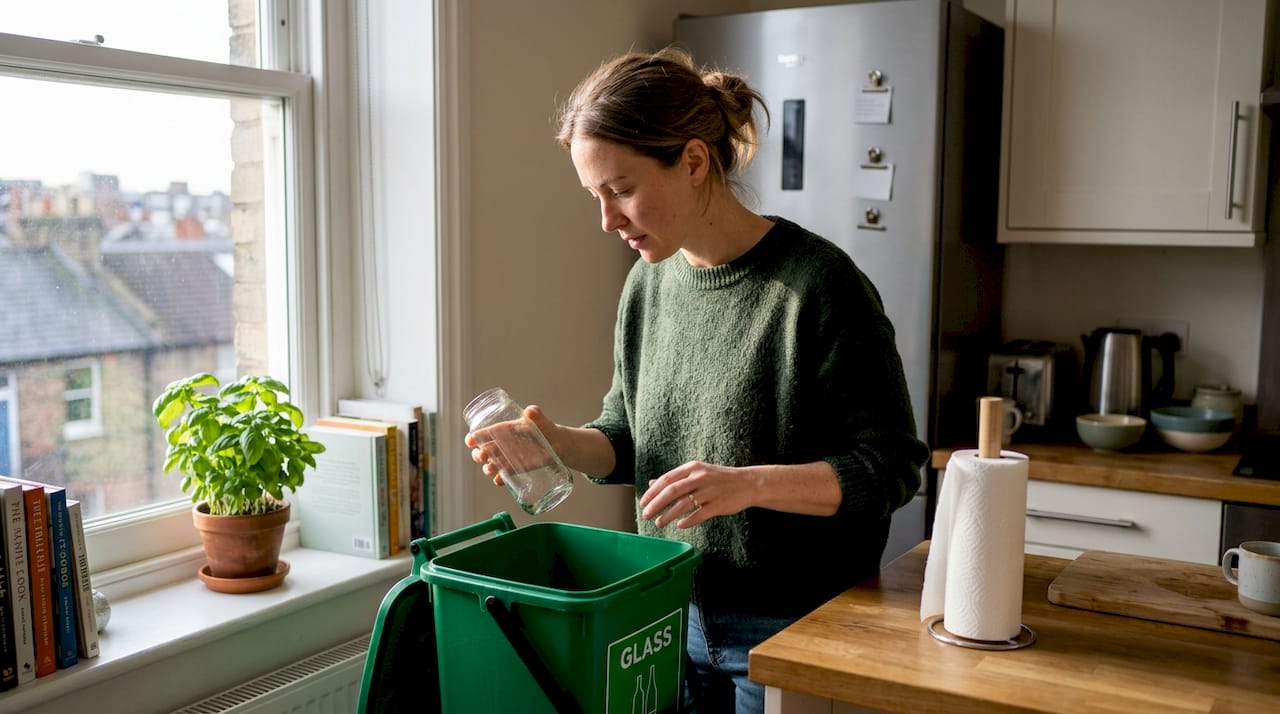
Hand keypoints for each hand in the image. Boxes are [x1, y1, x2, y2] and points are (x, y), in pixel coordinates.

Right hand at [465, 405, 559, 486]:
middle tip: (483, 456)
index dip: (475, 437)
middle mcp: (503, 445)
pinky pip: (504, 475)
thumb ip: (537, 415)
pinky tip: (499, 480)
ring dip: (488, 468)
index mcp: (504, 430)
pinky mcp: (516, 469)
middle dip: (479, 455)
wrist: (559, 445)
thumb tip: (531, 411)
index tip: (470, 441)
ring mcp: (508, 458)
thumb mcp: (541, 421)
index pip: (485, 433)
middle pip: (483, 451)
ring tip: (491, 469)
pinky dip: (500, 479)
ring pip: (491, 464)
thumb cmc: (547, 429)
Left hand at [638, 460, 755, 528]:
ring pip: (683, 504)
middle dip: (655, 504)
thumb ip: (675, 479)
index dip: (652, 492)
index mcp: (693, 468)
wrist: (748, 483)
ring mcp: (710, 491)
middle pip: (671, 491)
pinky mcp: (719, 505)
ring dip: (668, 515)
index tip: (643, 502)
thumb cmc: (719, 479)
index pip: (666, 479)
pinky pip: (699, 514)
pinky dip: (687, 521)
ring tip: (658, 523)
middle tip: (645, 514)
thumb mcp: (697, 473)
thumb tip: (652, 484)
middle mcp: (700, 477)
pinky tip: (680, 525)